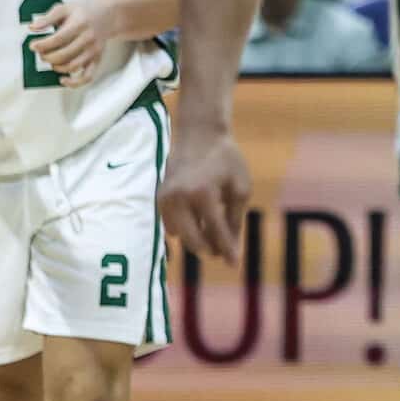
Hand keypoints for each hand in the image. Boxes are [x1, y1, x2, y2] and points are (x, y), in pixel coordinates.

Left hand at [25, 0, 115, 81]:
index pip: (58, 39)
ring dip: (56, 67)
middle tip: (41, 53)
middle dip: (46, 56)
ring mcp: (93, 51)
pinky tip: (62, 80)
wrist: (108, 16)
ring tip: (51, 60)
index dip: (42, 45)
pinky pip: (87, 76)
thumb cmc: (83, 12)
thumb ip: (47, 18)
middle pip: (63, 54)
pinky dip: (74, 82)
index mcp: (79, 24)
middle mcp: (88, 39)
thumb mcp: (64, 8)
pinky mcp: (97, 60)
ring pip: (72, 66)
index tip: (33, 46)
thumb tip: (32, 27)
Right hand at [158, 123, 250, 263]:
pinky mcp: (159, 198)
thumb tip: (231, 248)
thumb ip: (234, 219)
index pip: (216, 230)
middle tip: (222, 253)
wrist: (199, 136)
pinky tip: (199, 225)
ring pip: (179, 235)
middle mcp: (179, 197)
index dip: (227, 248)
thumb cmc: (226, 161)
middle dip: (209, 249)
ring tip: (213, 236)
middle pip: (193, 239)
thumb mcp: (240, 187)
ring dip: (196, 240)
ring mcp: (165, 198)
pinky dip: (184, 230)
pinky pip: (170, 225)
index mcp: (203, 193)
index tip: (235, 264)